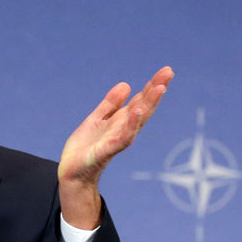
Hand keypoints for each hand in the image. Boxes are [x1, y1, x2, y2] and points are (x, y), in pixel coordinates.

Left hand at [57, 66, 173, 228]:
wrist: (72, 172)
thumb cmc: (86, 147)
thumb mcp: (97, 119)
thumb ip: (110, 104)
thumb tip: (126, 85)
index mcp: (121, 121)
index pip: (140, 100)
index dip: (152, 85)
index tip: (166, 70)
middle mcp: (123, 129)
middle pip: (143, 106)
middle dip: (156, 90)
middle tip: (168, 72)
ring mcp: (117, 140)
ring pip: (137, 120)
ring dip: (148, 104)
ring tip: (159, 87)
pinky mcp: (106, 151)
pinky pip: (121, 137)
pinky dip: (130, 125)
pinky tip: (136, 112)